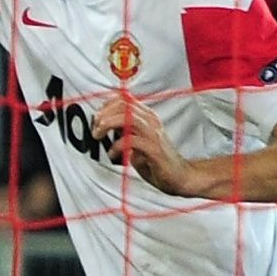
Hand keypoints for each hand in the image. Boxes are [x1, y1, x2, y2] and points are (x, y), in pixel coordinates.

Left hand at [90, 95, 208, 197]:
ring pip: (128, 117)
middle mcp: (150, 121)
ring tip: (99, 135)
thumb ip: (123, 130)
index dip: (105, 106)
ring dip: (108, 124)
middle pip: (123, 104)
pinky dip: (117, 146)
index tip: (96, 119)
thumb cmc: (157, 160)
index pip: (123, 99)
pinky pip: (132, 141)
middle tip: (95, 128)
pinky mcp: (154, 149)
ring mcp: (153, 134)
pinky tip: (112, 154)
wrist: (180, 176)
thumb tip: (104, 124)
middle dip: (103, 114)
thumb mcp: (136, 140)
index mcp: (146, 116)